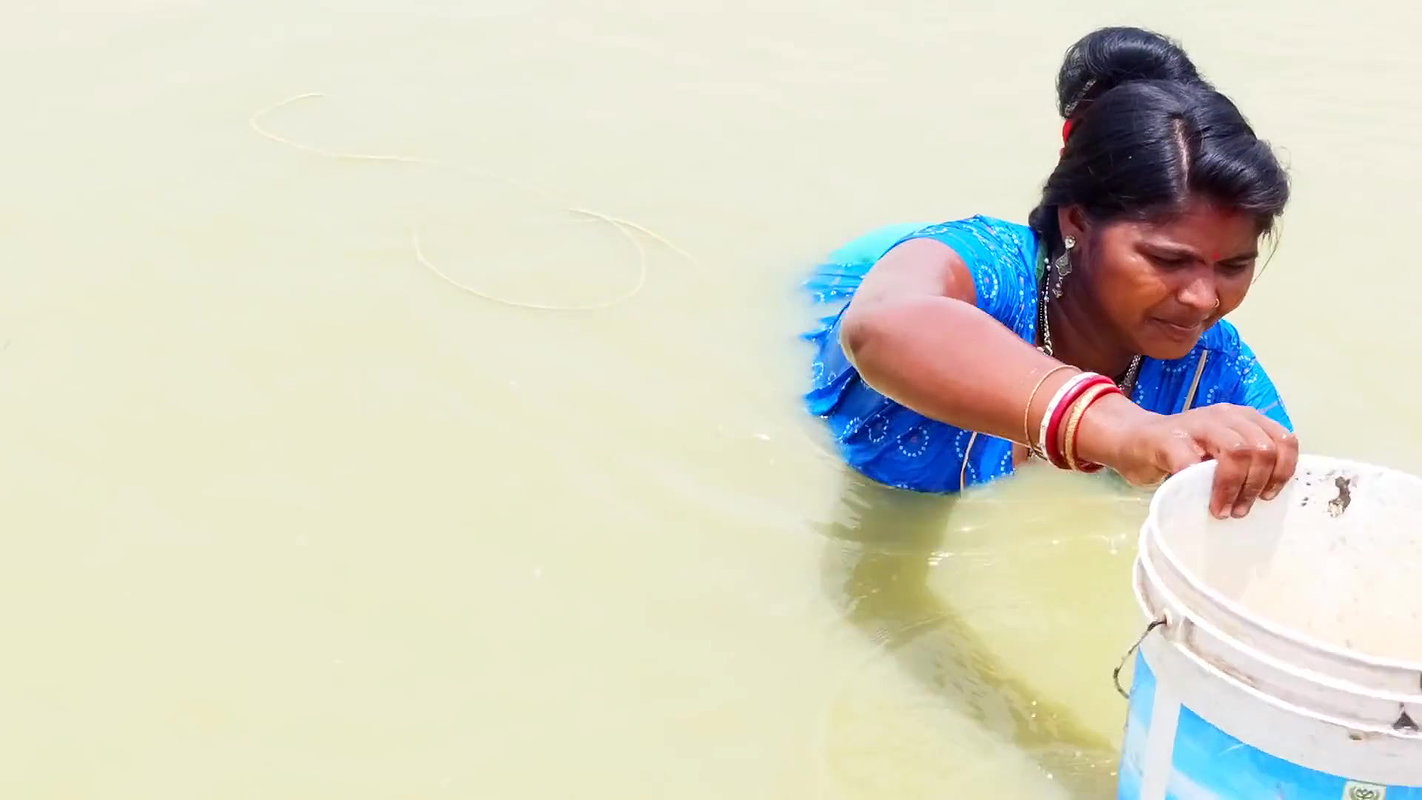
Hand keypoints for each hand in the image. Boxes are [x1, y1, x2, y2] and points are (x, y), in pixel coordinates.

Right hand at [1077, 395, 1298, 518]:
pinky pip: (1193, 463)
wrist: (1133, 440)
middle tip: (1240, 509)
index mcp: (1244, 418)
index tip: (1269, 495)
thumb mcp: (1222, 450)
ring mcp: (1197, 424)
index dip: (1283, 471)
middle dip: (1256, 485)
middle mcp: (1226, 415)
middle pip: (1262, 449)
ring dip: (1233, 487)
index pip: (1284, 439)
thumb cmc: (1181, 451)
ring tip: (1223, 509)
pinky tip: (1196, 500)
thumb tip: (1270, 493)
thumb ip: (1247, 461)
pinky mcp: (1169, 439)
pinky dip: (1200, 485)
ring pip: (1238, 451)